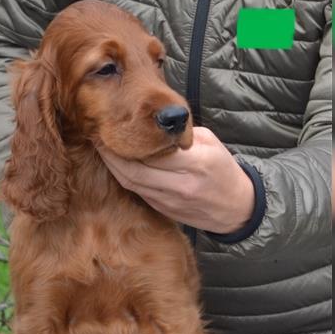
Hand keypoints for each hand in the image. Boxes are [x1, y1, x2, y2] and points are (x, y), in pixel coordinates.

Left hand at [99, 127, 254, 233]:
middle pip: (135, 170)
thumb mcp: (210, 143)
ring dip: (113, 166)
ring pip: (132, 183)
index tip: (115, 125)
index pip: (153, 151)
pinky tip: (117, 165)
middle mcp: (180, 185)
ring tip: (102, 148)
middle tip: (98, 137)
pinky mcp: (163, 210)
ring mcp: (170, 201)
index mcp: (196, 163)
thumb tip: (153, 123)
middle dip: (112, 154)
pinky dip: (125, 178)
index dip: (130, 140)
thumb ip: (181, 134)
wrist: (236, 208)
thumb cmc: (223, 170)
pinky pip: (138, 192)